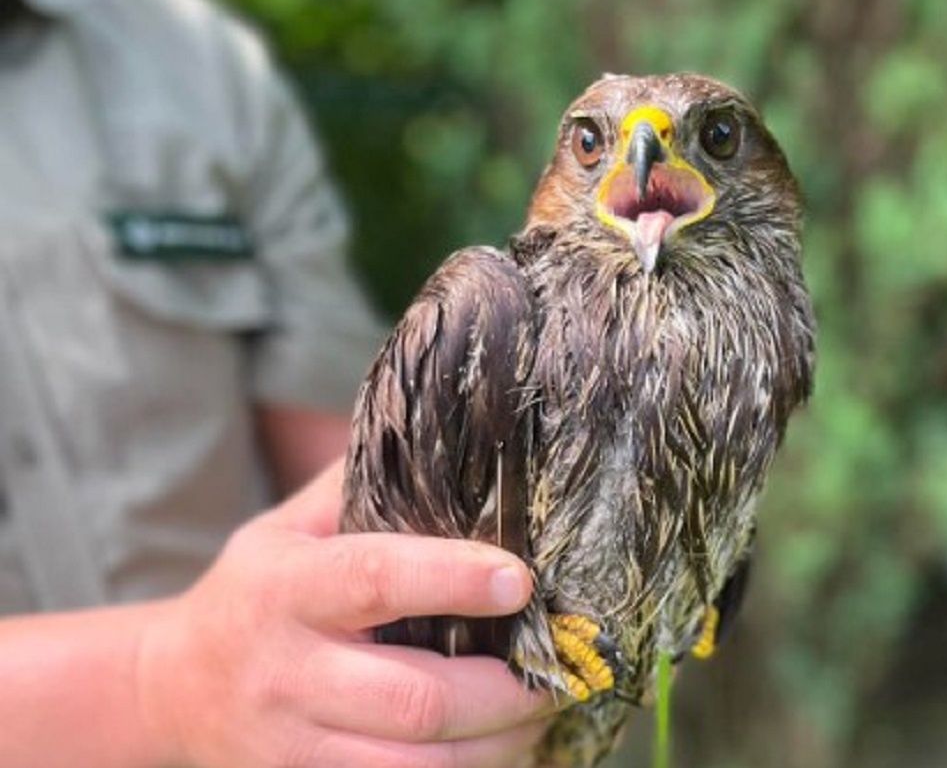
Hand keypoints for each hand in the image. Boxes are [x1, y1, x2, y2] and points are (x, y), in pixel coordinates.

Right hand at [138, 463, 551, 767]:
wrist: (167, 688)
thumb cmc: (252, 591)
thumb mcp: (286, 525)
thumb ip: (355, 486)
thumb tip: (441, 431)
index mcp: (287, 587)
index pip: (376, 578)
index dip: (454, 579)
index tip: (523, 578)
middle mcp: (288, 670)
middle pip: (415, 698)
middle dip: (505, 692)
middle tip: (559, 670)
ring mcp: (294, 743)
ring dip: (497, 748)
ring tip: (541, 715)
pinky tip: (497, 751)